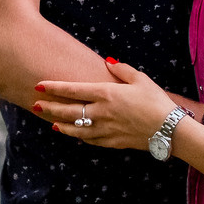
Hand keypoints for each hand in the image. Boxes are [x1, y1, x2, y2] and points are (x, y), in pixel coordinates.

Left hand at [32, 60, 177, 150]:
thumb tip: (108, 62)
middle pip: (68, 110)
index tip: (39, 85)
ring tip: (50, 121)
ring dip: (61, 124)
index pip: (73, 89)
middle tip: (35, 104)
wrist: (168, 130)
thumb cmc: (156, 101)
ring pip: (75, 128)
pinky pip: (90, 139)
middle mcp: (101, 112)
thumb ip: (122, 70)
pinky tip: (74, 134)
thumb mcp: (141, 79)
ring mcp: (104, 129)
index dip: (54, 87)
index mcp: (106, 93)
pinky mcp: (111, 142)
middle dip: (50, 107)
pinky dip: (80, 136)